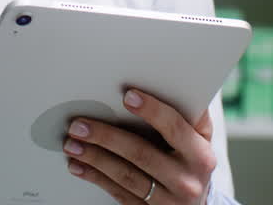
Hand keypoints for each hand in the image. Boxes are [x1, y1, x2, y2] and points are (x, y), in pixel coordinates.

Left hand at [64, 89, 216, 204]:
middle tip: (79, 124)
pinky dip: (95, 178)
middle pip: (142, 154)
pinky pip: (118, 194)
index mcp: (200, 155)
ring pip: (125, 176)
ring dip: (94, 158)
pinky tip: (78, 166)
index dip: (152, 110)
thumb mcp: (200, 140)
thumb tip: (175, 80)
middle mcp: (187, 180)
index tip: (127, 95)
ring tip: (72, 144)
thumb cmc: (192, 162)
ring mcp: (168, 200)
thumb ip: (189, 115)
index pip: (175, 128)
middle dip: (107, 137)